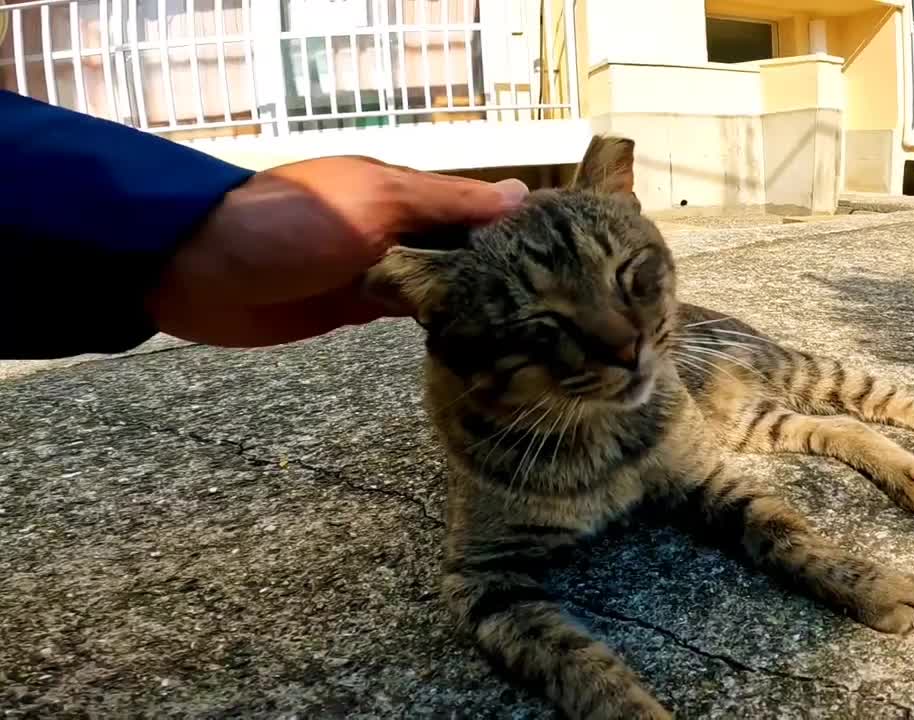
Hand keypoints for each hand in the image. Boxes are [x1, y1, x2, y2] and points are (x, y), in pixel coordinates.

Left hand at [144, 156, 527, 346]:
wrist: (199, 272)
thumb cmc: (289, 226)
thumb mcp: (376, 202)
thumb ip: (445, 204)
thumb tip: (519, 196)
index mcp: (403, 190)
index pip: (476, 207)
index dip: (517, 229)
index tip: (569, 259)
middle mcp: (396, 228)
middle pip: (462, 248)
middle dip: (502, 271)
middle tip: (561, 307)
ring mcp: (377, 271)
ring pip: (440, 284)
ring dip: (473, 301)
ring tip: (532, 330)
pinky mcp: (354, 308)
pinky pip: (408, 314)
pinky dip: (438, 324)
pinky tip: (473, 340)